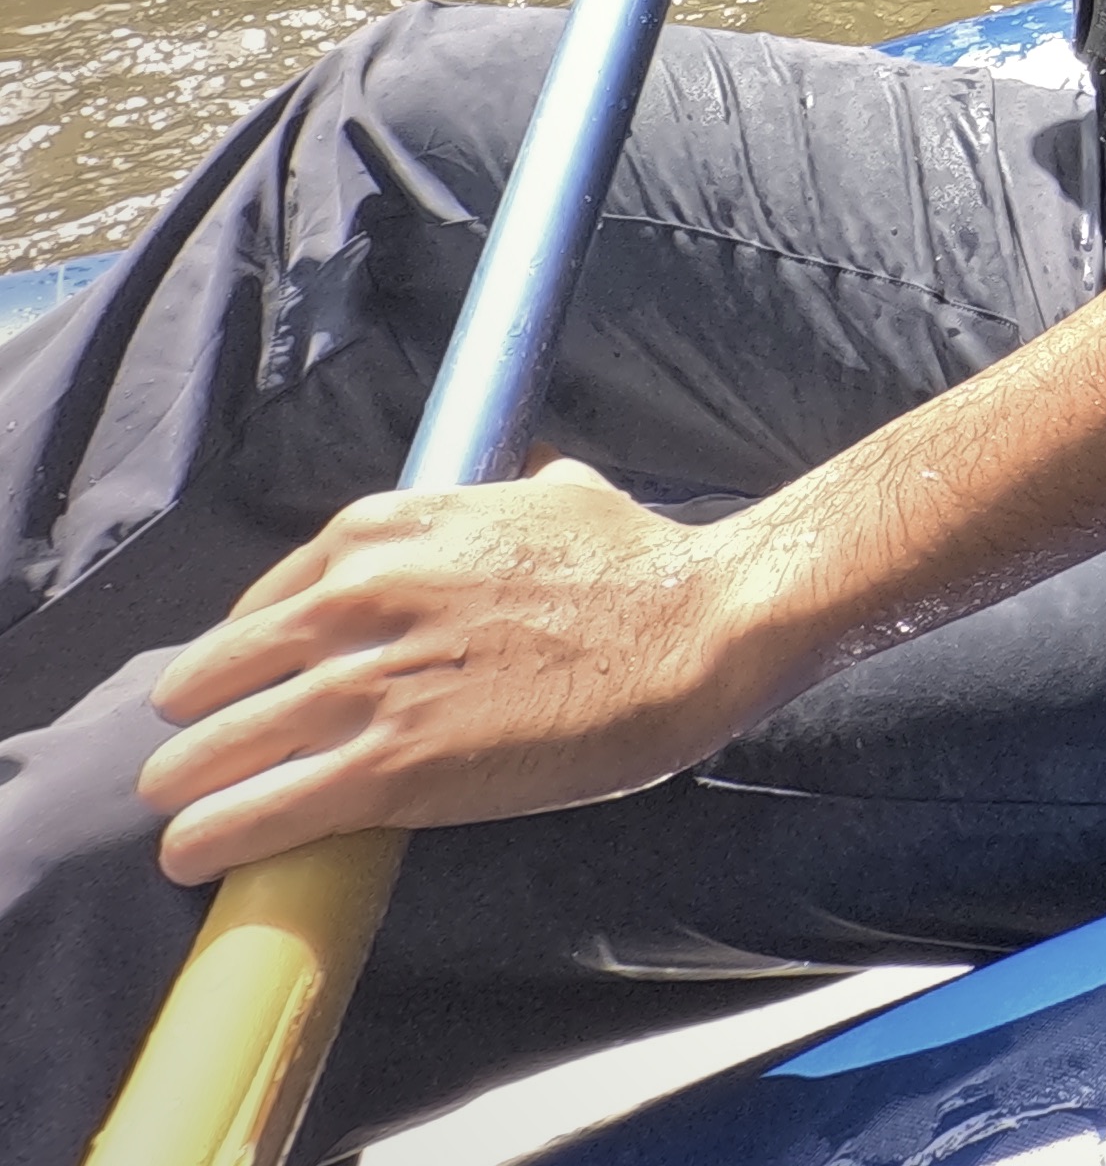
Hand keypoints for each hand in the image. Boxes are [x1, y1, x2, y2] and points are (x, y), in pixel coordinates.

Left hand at [137, 459, 805, 883]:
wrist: (697, 628)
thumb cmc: (643, 562)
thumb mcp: (562, 493)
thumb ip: (515, 493)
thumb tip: (529, 479)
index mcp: (385, 531)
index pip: (260, 606)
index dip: (244, 659)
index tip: (242, 691)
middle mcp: (356, 597)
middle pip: (215, 676)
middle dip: (200, 722)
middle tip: (199, 760)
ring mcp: (367, 684)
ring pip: (217, 749)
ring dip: (190, 788)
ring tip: (179, 818)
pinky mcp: (389, 768)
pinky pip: (259, 812)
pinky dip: (213, 838)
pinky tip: (192, 855)